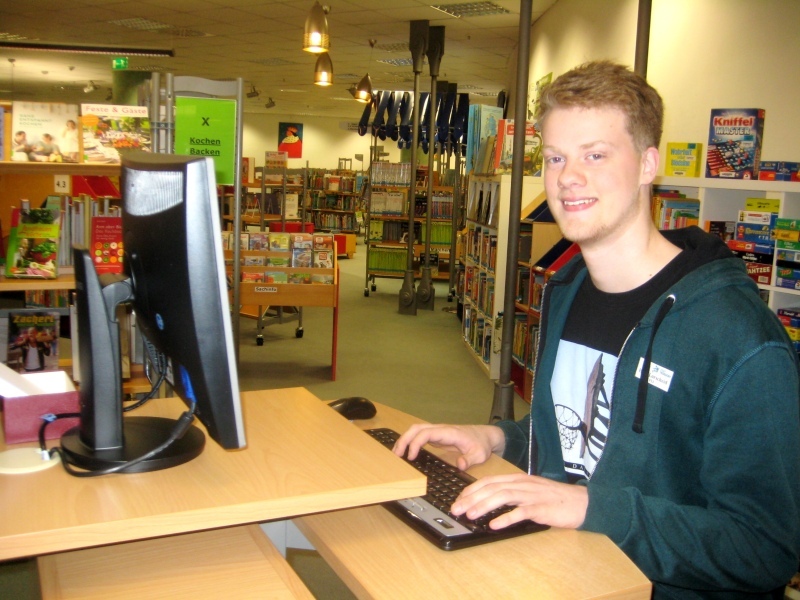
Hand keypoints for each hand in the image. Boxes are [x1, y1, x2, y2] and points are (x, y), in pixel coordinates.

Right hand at [393, 423, 505, 470]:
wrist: (485, 436)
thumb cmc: (481, 444)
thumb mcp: (479, 454)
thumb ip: (470, 460)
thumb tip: (459, 465)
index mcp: (449, 432)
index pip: (426, 433)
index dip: (415, 443)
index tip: (410, 457)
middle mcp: (441, 429)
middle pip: (417, 428)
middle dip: (404, 439)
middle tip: (396, 455)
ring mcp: (438, 432)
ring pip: (416, 430)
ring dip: (404, 439)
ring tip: (396, 453)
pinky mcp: (437, 436)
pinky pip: (419, 435)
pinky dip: (410, 441)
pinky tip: (405, 451)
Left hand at [451, 473, 588, 529]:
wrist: (582, 502)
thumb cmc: (554, 500)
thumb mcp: (529, 492)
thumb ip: (512, 494)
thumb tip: (488, 503)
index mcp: (518, 479)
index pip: (489, 481)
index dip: (471, 489)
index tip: (458, 499)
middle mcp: (522, 484)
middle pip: (491, 488)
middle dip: (471, 498)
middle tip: (456, 509)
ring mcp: (532, 495)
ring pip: (503, 496)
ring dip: (484, 505)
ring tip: (470, 515)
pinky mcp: (541, 508)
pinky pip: (521, 512)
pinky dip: (506, 517)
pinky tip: (494, 524)